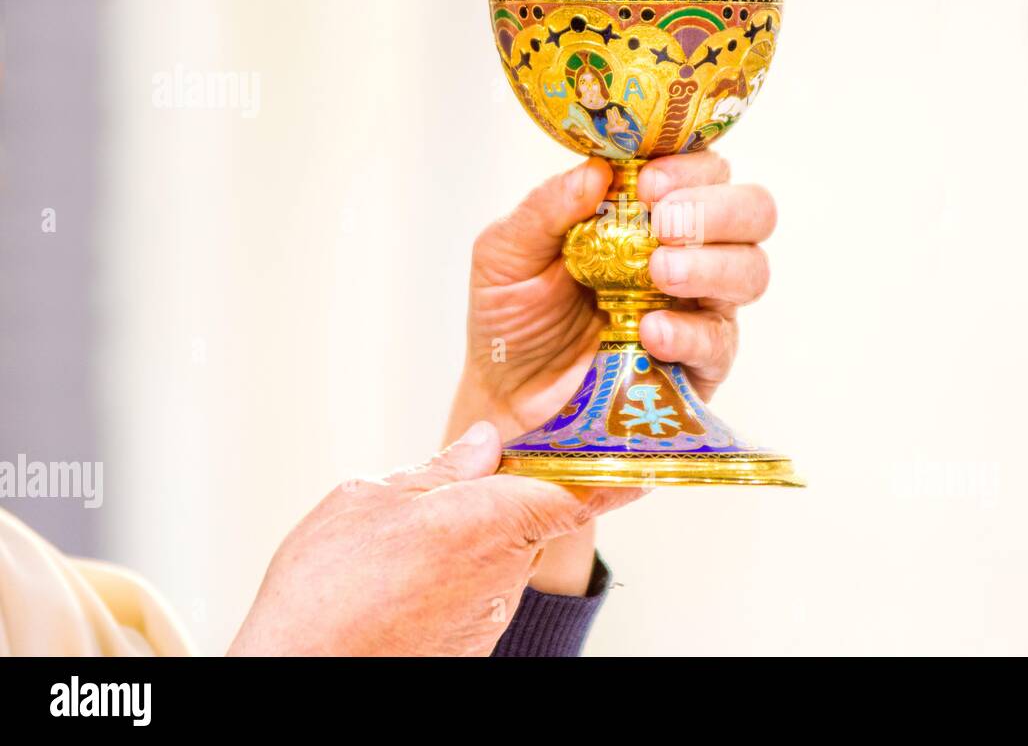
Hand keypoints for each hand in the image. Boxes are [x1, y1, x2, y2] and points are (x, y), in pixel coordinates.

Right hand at [228, 423, 640, 656]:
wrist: (301, 670)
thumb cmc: (328, 588)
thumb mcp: (371, 498)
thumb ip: (439, 471)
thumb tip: (483, 443)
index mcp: (490, 520)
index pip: (577, 494)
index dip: (612, 475)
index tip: (641, 463)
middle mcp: (503, 572)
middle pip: (530, 520)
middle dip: (502, 499)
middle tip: (453, 486)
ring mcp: (490, 615)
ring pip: (498, 558)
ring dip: (468, 542)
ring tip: (401, 545)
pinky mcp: (470, 643)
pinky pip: (475, 594)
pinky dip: (450, 579)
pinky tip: (399, 581)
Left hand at [445, 151, 776, 591]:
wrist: (504, 398)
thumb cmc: (512, 317)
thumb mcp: (506, 253)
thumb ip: (546, 208)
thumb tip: (596, 172)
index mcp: (646, 211)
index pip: (701, 167)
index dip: (689, 166)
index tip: (649, 183)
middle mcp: (686, 251)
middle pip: (752, 210)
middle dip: (718, 210)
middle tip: (665, 225)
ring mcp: (699, 308)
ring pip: (751, 270)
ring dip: (712, 265)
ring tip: (659, 274)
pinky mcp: (698, 366)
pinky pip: (719, 342)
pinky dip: (690, 331)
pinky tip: (651, 330)